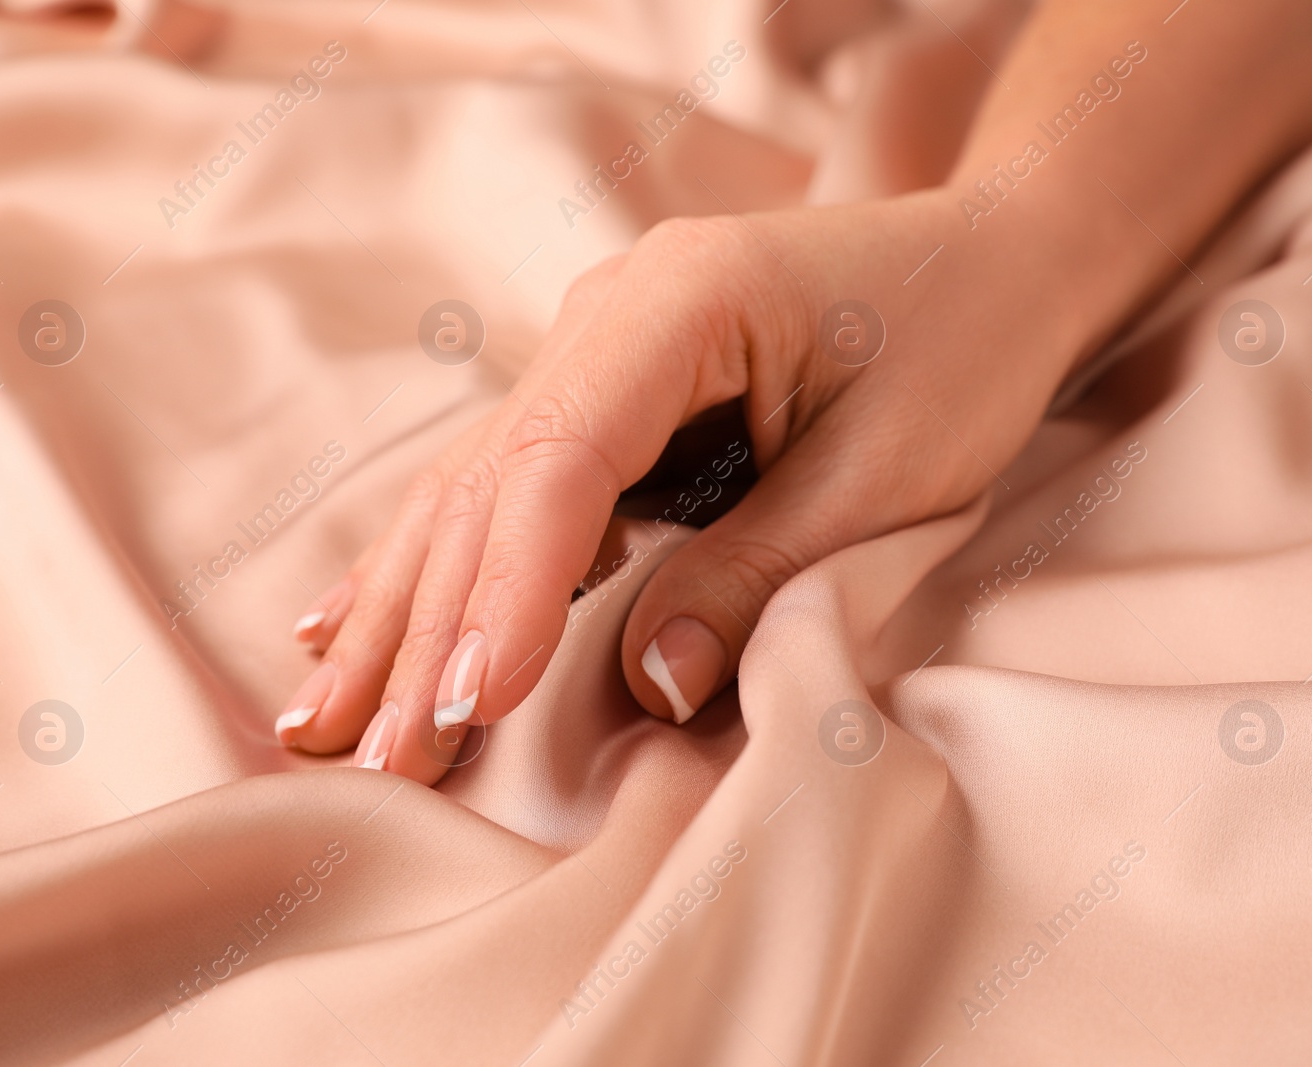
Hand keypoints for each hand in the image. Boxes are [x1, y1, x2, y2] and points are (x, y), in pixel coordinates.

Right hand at [277, 189, 1091, 781]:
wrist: (991, 260)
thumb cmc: (959, 349)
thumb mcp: (885, 473)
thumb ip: (759, 571)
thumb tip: (650, 686)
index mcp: (680, 300)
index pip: (560, 458)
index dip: (505, 590)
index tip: (466, 708)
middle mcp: (609, 316)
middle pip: (491, 482)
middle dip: (428, 626)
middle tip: (368, 757)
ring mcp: (595, 350)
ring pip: (474, 490)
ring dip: (404, 610)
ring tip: (320, 719)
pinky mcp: (605, 395)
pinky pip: (501, 488)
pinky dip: (435, 567)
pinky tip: (346, 622)